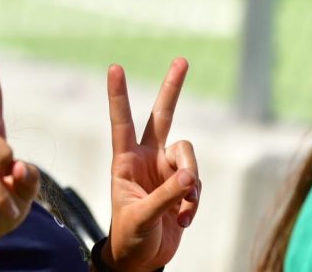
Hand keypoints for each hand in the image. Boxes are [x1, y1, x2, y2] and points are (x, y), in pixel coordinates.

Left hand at [102, 59, 199, 271]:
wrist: (142, 260)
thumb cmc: (130, 237)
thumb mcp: (141, 218)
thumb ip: (165, 197)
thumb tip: (189, 179)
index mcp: (125, 161)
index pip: (121, 121)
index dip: (119, 95)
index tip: (115, 67)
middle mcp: (146, 158)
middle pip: (162, 116)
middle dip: (172, 88)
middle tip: (182, 60)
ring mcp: (165, 170)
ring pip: (189, 158)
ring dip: (191, 183)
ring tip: (182, 210)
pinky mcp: (182, 186)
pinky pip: (196, 184)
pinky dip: (193, 202)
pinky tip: (182, 220)